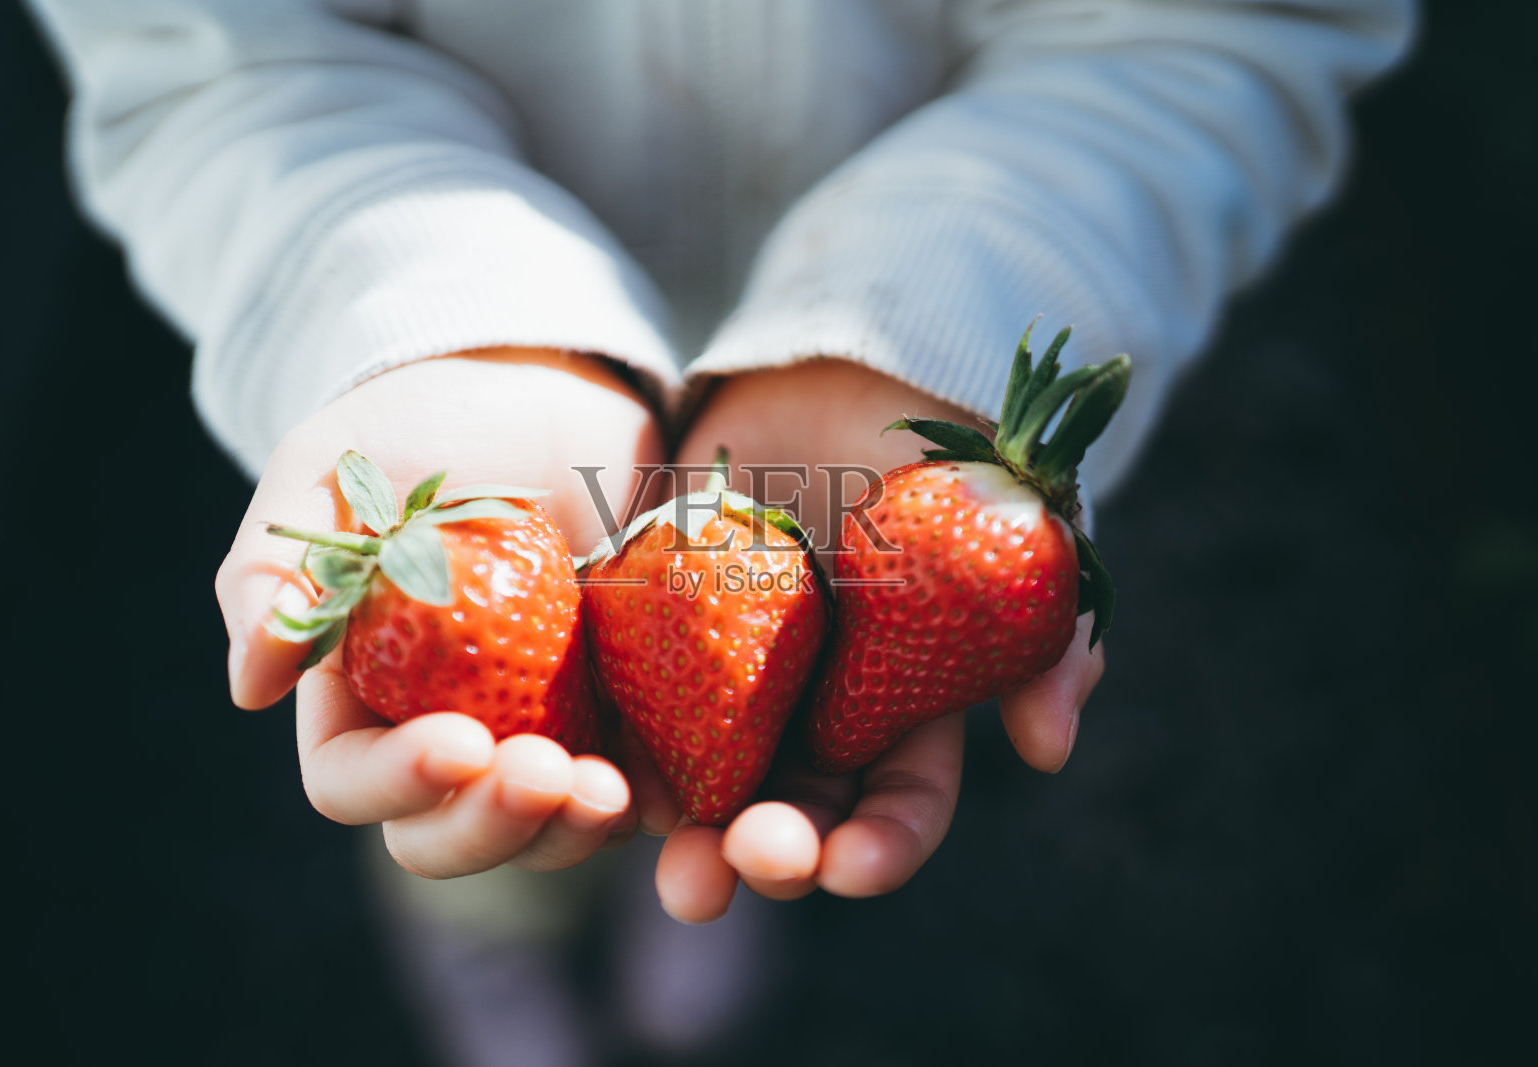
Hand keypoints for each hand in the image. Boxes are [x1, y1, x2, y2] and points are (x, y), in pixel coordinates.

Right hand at [215, 348, 667, 875]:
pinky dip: (657, 801)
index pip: (353, 780)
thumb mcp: (329, 470)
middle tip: (548, 779)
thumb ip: (275, 569)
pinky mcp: (623, 711)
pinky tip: (675, 791)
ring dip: (575, 832)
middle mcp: (449, 729)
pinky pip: (640, 783)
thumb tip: (251, 687)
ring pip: (545, 831)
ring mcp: (541, 727)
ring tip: (614, 792)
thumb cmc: (419, 424)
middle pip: (448, 835)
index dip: (397, 784)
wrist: (547, 388)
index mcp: (360, 693)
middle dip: (494, 829)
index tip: (459, 744)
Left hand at [654, 360, 1105, 920]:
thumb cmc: (943, 456)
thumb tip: (1048, 750)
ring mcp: (734, 680)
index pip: (897, 806)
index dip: (878, 847)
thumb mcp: (1016, 533)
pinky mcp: (661, 637)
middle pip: (796, 816)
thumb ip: (1049, 628)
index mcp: (899, 711)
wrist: (836, 372)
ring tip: (669, 862)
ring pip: (708, 785)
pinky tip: (607, 774)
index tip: (849, 869)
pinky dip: (622, 746)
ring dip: (690, 837)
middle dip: (775, 855)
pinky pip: (634, 704)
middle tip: (748, 863)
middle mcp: (813, 715)